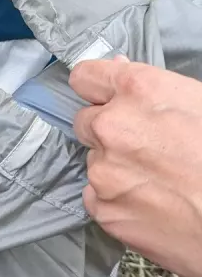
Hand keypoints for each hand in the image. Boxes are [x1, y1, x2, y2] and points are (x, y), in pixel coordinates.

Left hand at [72, 56, 201, 276]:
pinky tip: (152, 204)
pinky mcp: (105, 209)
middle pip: (85, 121)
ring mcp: (104, 170)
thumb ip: (150, 86)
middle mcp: (111, 126)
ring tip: (159, 181)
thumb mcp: (198, 102)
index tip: (103, 98)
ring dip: (117, 168)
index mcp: (137, 90)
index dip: (96, 89)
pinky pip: (98, 198)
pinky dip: (118, 201)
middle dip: (107, 131)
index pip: (85, 77)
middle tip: (143, 146)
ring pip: (95, 162)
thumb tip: (119, 66)